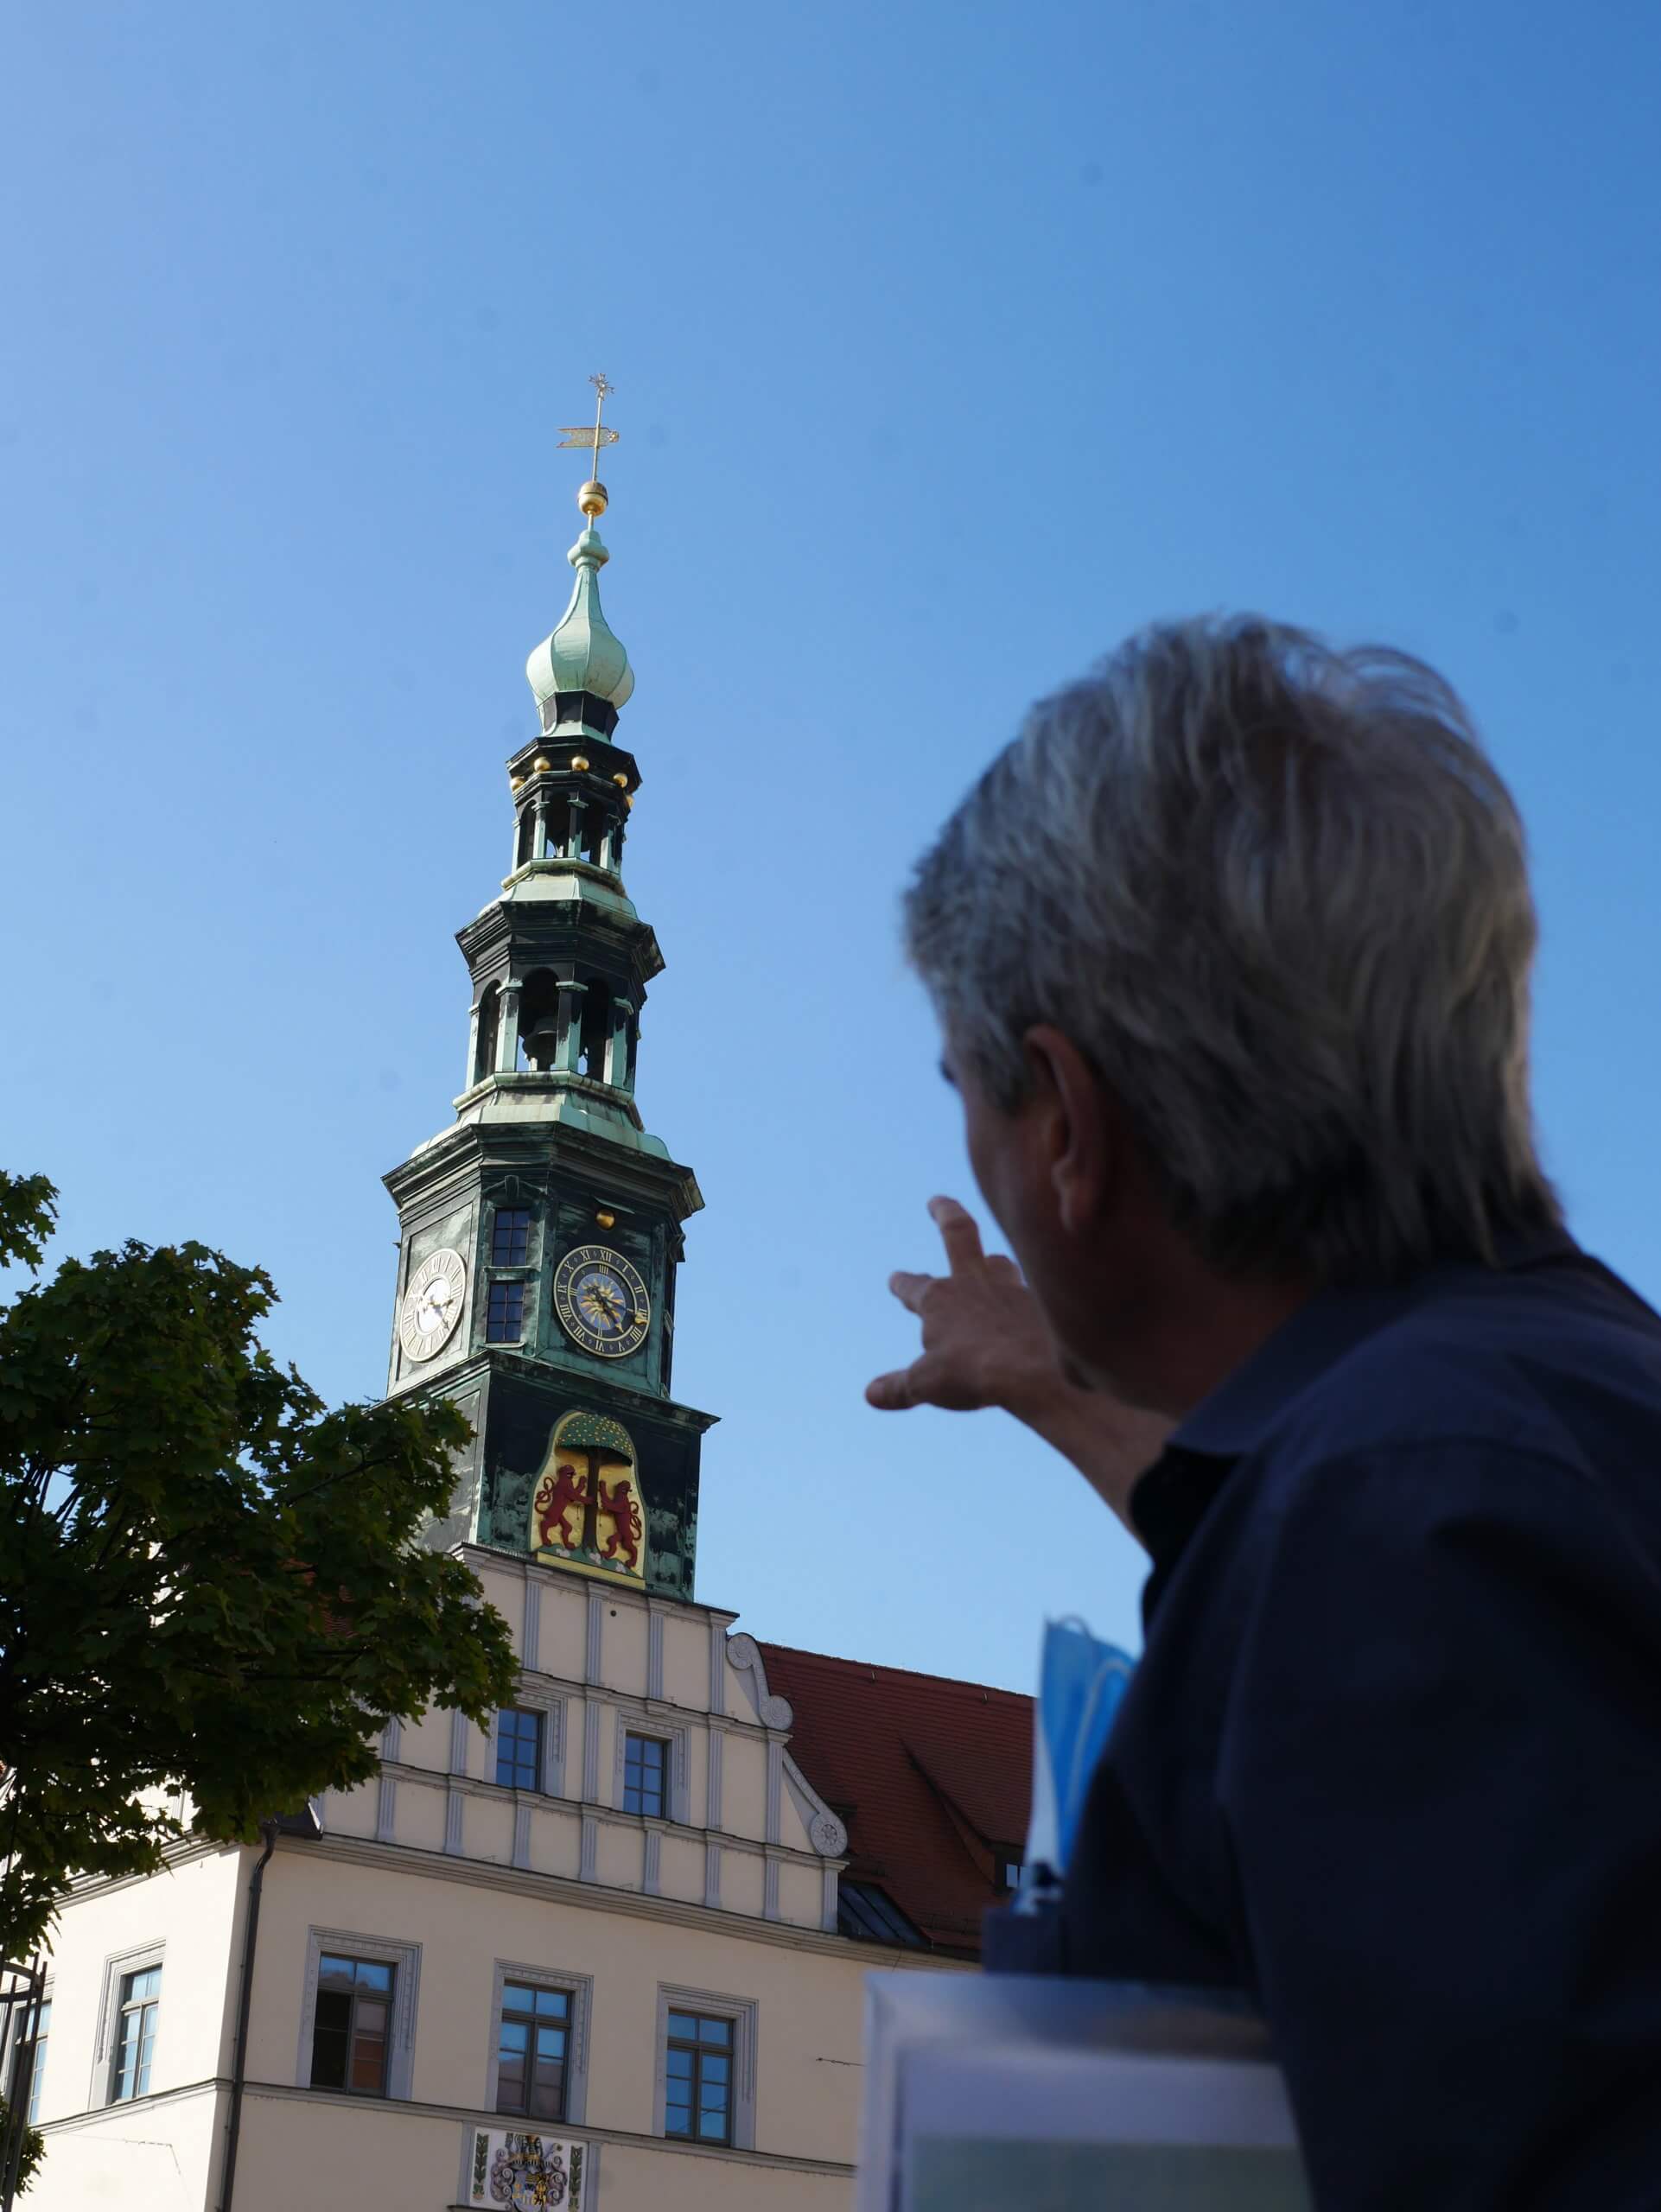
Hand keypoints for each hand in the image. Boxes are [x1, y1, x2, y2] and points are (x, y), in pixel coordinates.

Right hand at [866, 1196, 1061, 1420]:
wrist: (1036, 1371)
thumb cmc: (974, 1374)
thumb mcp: (928, 1385)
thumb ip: (899, 1387)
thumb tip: (870, 1394)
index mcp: (938, 1299)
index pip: (912, 1286)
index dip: (901, 1284)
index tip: (895, 1279)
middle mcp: (972, 1283)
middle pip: (958, 1233)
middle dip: (945, 1213)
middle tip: (937, 1201)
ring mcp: (1010, 1289)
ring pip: (999, 1262)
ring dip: (991, 1262)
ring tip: (990, 1261)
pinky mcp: (1041, 1303)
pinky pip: (1031, 1292)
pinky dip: (1027, 1298)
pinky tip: (1032, 1307)